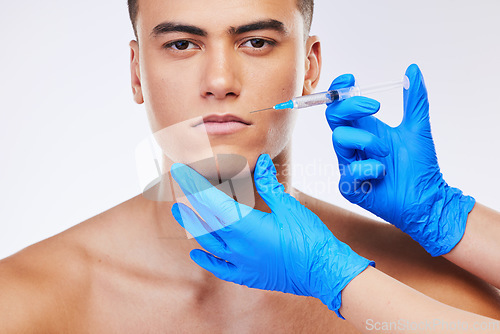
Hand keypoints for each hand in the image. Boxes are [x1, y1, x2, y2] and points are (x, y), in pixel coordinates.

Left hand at [170, 154, 372, 318]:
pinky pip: (218, 267)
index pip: (209, 199)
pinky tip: (196, 253)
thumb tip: (261, 161)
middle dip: (189, 199)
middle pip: (204, 219)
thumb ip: (270, 185)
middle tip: (178, 185)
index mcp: (245, 225)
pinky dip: (205, 258)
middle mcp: (236, 245)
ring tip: (179, 210)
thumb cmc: (309, 238)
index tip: (179, 170)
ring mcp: (240, 263)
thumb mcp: (290, 207)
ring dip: (192, 224)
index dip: (192, 183)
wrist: (324, 272)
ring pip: (206, 241)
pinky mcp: (247, 276)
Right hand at [326, 64, 474, 255]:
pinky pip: (348, 171)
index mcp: (364, 129)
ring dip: (367, 140)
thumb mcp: (418, 127)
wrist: (428, 198)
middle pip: (333, 117)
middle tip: (375, 107)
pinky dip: (369, 168)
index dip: (339, 90)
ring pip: (339, 140)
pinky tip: (384, 172)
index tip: (351, 79)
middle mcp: (353, 145)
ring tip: (387, 152)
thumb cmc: (420, 166)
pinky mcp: (350, 187)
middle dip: (351, 107)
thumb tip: (413, 70)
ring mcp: (349, 165)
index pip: (340, 105)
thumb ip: (415, 100)